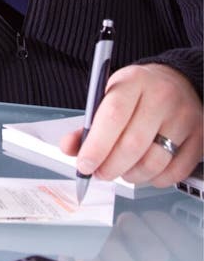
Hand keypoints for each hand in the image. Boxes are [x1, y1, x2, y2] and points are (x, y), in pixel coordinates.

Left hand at [60, 63, 202, 185]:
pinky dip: (155, 179)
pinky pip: (175, 171)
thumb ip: (89, 123)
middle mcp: (161, 97)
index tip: (84, 164)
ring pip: (154, 162)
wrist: (177, 81)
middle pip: (133, 144)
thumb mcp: (110, 96)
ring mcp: (183, 117)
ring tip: (121, 171)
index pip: (112, 116)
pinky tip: (145, 172)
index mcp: (133, 81)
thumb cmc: (138, 92)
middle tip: (100, 173)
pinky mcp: (199, 136)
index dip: (96, 146)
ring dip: (131, 175)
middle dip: (110, 167)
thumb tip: (69, 148)